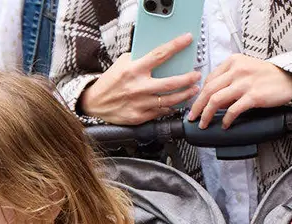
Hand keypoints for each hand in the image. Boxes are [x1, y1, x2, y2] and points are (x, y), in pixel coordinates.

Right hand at [79, 34, 200, 124]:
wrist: (95, 103)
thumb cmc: (110, 82)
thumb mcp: (122, 64)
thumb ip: (140, 59)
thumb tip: (160, 55)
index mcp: (134, 69)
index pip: (159, 54)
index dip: (176, 46)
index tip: (187, 39)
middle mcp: (138, 87)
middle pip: (171, 82)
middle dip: (188, 79)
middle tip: (196, 75)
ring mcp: (140, 103)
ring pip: (170, 100)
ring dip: (185, 95)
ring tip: (193, 90)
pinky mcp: (139, 117)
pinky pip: (161, 112)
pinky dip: (171, 107)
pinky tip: (177, 103)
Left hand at [185, 54, 291, 128]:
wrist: (290, 78)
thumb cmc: (268, 76)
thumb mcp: (246, 69)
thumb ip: (230, 78)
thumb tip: (215, 97)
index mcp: (233, 62)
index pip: (209, 79)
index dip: (199, 95)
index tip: (196, 105)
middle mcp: (237, 70)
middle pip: (208, 90)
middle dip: (197, 106)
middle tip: (193, 117)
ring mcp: (245, 83)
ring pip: (216, 100)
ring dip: (207, 114)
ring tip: (204, 124)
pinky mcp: (253, 96)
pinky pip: (233, 110)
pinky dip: (226, 119)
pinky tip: (225, 125)